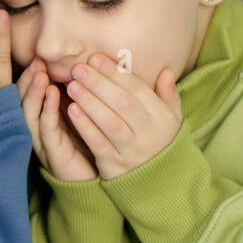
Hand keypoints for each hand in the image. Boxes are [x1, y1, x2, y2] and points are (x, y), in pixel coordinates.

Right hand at [18, 57, 98, 181]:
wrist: (96, 182)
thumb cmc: (88, 147)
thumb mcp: (78, 118)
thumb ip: (72, 98)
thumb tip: (78, 68)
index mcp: (41, 122)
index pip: (29, 97)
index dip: (30, 77)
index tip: (38, 58)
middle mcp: (36, 132)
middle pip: (23, 102)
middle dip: (28, 81)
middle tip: (36, 62)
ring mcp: (41, 143)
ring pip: (30, 114)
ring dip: (34, 92)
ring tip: (40, 74)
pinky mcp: (52, 152)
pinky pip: (46, 128)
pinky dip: (47, 109)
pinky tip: (52, 94)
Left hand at [61, 53, 182, 178]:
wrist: (160, 184)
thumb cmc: (160, 142)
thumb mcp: (171, 119)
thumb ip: (168, 96)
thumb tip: (166, 72)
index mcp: (161, 117)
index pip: (137, 90)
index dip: (115, 73)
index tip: (95, 58)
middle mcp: (148, 133)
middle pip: (123, 104)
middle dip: (99, 84)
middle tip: (78, 68)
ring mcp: (131, 151)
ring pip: (110, 123)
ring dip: (89, 102)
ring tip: (72, 86)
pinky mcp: (114, 165)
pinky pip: (98, 144)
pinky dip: (84, 127)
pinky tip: (71, 110)